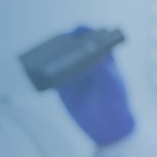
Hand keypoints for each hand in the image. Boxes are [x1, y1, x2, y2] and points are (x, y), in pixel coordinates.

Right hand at [55, 26, 134, 145]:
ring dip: (52, 54)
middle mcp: (86, 61)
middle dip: (64, 40)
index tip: (78, 31)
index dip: (85, 31)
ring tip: (45, 54)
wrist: (107, 125)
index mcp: (102, 56)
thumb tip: (92, 54)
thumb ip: (103, 71)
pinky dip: (46, 72)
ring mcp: (73, 73)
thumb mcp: (113, 85)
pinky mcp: (62, 86)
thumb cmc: (115, 101)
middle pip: (72, 44)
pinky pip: (52, 75)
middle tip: (58, 40)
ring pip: (60, 59)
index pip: (92, 37)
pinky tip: (41, 71)